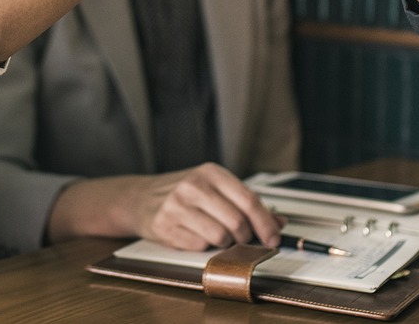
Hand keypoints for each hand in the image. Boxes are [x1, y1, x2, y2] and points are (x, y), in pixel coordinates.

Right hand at [131, 163, 281, 250]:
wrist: (139, 198)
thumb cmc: (184, 193)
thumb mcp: (214, 188)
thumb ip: (246, 203)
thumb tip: (279, 222)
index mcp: (211, 172)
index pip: (248, 199)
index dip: (265, 223)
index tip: (274, 237)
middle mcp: (194, 185)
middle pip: (237, 221)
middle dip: (245, 236)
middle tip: (242, 238)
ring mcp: (177, 205)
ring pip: (219, 236)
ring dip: (224, 242)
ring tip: (216, 234)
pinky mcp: (165, 225)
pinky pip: (199, 245)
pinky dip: (204, 246)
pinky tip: (196, 235)